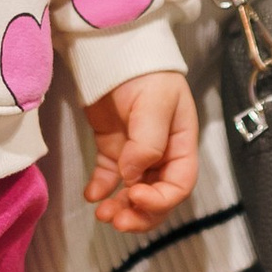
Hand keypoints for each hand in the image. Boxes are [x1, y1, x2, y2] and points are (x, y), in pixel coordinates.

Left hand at [82, 69, 199, 229]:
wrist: (115, 50)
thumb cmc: (146, 74)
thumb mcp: (155, 104)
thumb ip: (147, 143)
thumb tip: (132, 177)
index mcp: (180, 145)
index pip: (179, 185)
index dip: (160, 200)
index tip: (135, 196)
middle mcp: (161, 155)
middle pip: (157, 197)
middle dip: (139, 214)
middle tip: (117, 220)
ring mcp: (135, 153)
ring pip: (132, 192)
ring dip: (120, 207)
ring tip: (102, 213)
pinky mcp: (112, 148)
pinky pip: (108, 177)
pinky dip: (100, 189)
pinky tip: (90, 194)